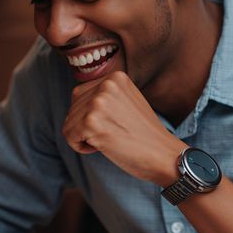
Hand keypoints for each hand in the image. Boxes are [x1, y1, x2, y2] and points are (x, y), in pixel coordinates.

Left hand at [62, 71, 183, 185]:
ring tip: (109, 139)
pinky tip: (102, 147)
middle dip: (86, 127)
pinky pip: (69, 137)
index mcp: (115, 77)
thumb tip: (75, 96)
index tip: (112, 124)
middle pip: (72, 109)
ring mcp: (98, 102)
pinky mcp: (91, 122)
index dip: (90, 116)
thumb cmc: (144, 134)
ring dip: (84, 137)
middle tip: (112, 134)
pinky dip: (81, 147)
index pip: (80, 95)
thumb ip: (105, 95)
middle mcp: (106, 85)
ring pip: (69, 123)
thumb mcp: (127, 101)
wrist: (163, 154)